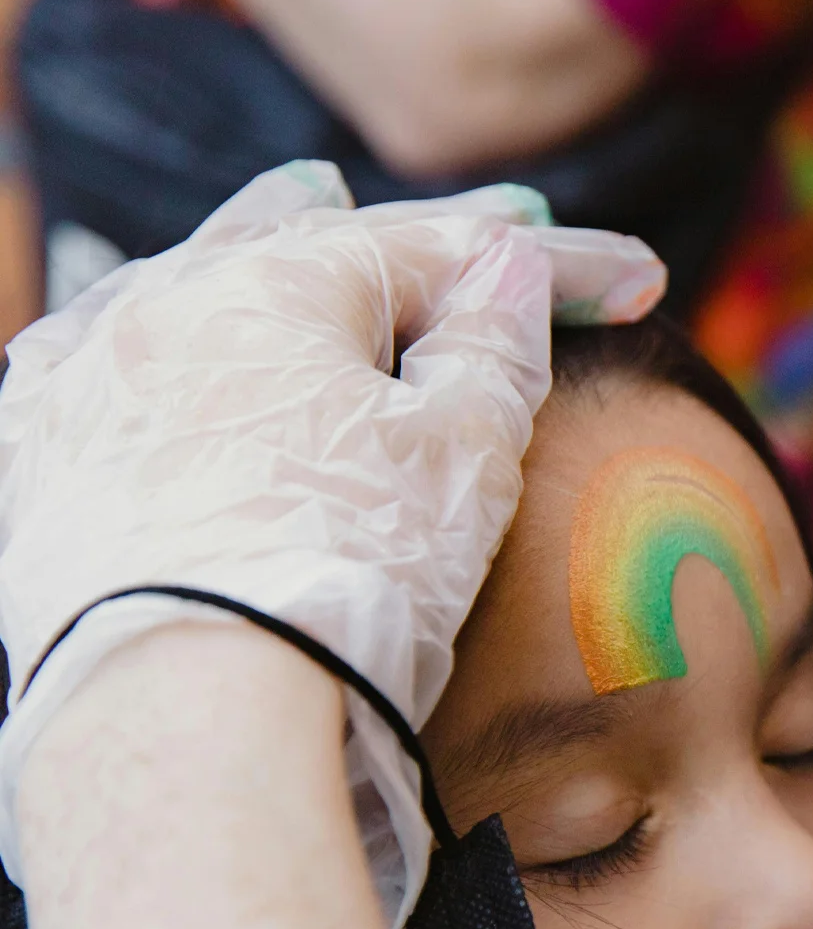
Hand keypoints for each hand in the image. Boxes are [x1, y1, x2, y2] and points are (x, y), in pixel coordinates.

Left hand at [0, 159, 665, 925]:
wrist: (183, 723)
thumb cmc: (342, 582)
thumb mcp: (462, 458)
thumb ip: (495, 347)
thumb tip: (510, 270)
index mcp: (278, 285)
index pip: (442, 249)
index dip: (556, 265)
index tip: (635, 284)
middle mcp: (163, 305)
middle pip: (314, 245)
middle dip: (413, 243)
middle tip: (490, 221)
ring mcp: (84, 381)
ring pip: (198, 285)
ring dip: (273, 260)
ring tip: (312, 205)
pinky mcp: (36, 460)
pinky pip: (107, 362)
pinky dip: (164, 338)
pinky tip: (165, 322)